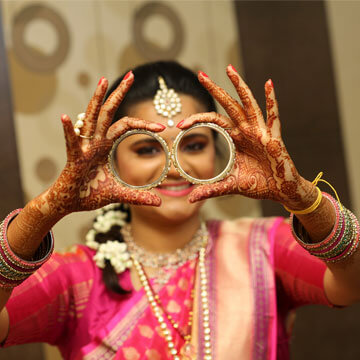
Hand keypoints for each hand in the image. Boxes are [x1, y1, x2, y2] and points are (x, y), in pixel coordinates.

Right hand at [39, 73, 163, 216]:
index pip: (125, 126)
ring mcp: (83, 148)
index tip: (160, 125)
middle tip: (131, 74)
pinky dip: (69, 131)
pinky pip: (71, 142)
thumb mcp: (118, 194)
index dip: (142, 123)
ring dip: (96, 100)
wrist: (68, 204)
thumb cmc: (89, 194)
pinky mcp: (73, 159)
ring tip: (103, 81)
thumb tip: (159, 202)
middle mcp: (94, 141)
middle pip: (109, 112)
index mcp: (104, 145)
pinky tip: (66, 117)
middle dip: (119, 93)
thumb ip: (137, 196)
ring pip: (91, 119)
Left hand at [178, 65, 316, 209]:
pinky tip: (268, 83)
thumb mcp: (231, 186)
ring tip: (229, 70)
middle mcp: (246, 130)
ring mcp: (260, 132)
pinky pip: (273, 116)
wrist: (280, 190)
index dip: (198, 120)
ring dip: (239, 86)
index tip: (179, 125)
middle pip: (228, 105)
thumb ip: (211, 190)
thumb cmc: (258, 184)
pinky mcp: (274, 138)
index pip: (214, 121)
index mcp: (235, 138)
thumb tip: (190, 198)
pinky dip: (272, 100)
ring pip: (248, 104)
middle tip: (200, 74)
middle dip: (215, 90)